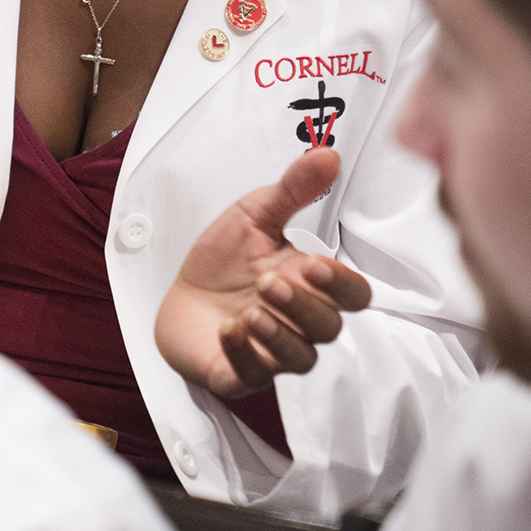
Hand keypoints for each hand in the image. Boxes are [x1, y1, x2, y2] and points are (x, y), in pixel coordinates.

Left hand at [153, 149, 374, 396]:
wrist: (177, 296)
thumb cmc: (225, 259)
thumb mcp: (255, 215)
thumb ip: (293, 189)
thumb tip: (329, 153)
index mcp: (310, 285)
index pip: (353, 295)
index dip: (341, 284)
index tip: (313, 264)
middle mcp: (299, 324)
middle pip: (329, 329)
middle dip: (303, 307)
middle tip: (268, 283)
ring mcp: (271, 353)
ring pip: (299, 358)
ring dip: (279, 335)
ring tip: (250, 311)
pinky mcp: (237, 373)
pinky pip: (252, 376)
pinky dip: (243, 355)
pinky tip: (228, 330)